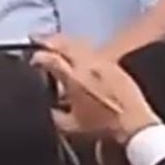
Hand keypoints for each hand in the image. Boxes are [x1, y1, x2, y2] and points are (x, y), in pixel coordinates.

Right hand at [30, 35, 159, 143]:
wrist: (134, 124)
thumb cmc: (102, 128)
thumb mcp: (70, 127)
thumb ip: (53, 114)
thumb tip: (46, 106)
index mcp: (73, 79)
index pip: (49, 59)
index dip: (36, 57)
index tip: (31, 60)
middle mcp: (87, 64)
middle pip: (63, 43)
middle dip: (47, 39)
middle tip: (36, 37)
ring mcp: (102, 61)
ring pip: (78, 43)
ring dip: (63, 40)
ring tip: (54, 41)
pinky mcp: (114, 63)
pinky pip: (92, 49)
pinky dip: (80, 47)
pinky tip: (76, 52)